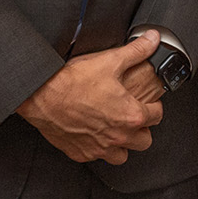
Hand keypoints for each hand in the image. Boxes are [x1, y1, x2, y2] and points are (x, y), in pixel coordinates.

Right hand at [17, 31, 164, 164]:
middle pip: (144, 141)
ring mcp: (98, 148)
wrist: (40, 95)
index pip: (157, 116)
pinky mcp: (80, 153)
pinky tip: (95, 136)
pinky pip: (96, 158)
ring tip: (118, 131)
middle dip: (143, 129)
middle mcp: (117, 136)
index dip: (155, 107)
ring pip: (122, 156)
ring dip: (123, 145)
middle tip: (135, 118)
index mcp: (131, 115)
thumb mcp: (111, 61)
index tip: (150, 104)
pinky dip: (98, 149)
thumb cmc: (72, 81)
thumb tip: (152, 40)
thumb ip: (137, 51)